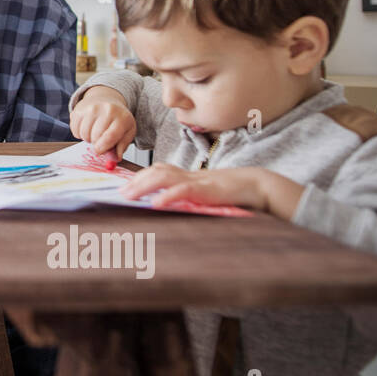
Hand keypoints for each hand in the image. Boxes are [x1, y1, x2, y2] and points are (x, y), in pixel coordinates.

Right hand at [69, 86, 136, 159]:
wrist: (106, 99)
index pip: (110, 136)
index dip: (103, 148)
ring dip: (88, 138)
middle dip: (96, 143)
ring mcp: (91, 108)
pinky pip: (75, 130)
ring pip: (84, 134)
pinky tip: (87, 127)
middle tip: (101, 139)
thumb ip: (121, 146)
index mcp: (122, 117)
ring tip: (94, 132)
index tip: (100, 151)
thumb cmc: (117, 118)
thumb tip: (114, 158)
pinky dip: (79, 133)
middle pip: (95, 137)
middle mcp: (106, 109)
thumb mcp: (127, 131)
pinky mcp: (79, 109)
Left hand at [119, 163, 304, 219]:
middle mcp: (188, 175)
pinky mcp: (207, 190)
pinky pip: (184, 190)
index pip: (158, 170)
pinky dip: (169, 196)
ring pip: (164, 176)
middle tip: (120, 193)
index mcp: (186, 175)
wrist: (256, 185)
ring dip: (144, 185)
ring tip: (129, 195)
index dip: (140, 177)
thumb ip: (186, 196)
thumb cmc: (229, 192)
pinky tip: (156, 203)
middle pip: (156, 171)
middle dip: (136, 181)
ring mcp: (197, 181)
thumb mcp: (203, 193)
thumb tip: (164, 205)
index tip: (123, 186)